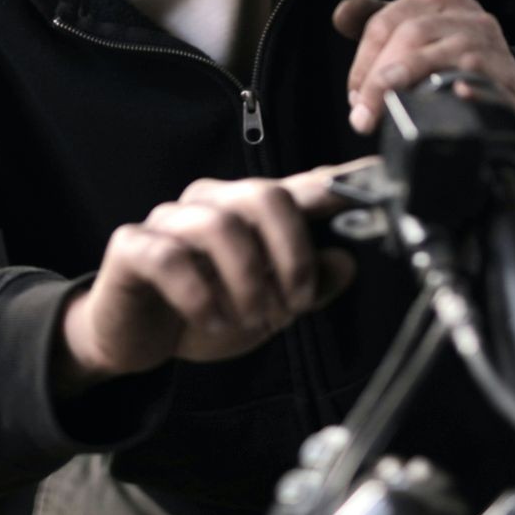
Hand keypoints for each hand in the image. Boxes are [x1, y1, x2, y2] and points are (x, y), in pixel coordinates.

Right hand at [54, 165, 358, 394]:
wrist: (133, 340)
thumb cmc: (204, 312)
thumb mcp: (268, 309)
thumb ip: (308, 286)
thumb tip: (346, 262)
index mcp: (250, 211)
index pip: (303, 185)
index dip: (342, 181)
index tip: (380, 175)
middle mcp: (212, 202)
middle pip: (265, 195)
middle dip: (292, 253)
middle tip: (296, 302)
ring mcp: (170, 219)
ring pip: (221, 225)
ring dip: (248, 281)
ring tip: (252, 319)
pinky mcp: (133, 246)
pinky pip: (170, 257)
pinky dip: (201, 296)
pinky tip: (213, 321)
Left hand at [332, 0, 514, 145]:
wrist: (510, 88)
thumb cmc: (450, 57)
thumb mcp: (416, 29)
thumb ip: (377, 21)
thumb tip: (341, 14)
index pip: (388, 20)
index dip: (363, 60)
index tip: (354, 96)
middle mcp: (472, 17)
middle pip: (413, 34)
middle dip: (379, 76)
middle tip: (362, 115)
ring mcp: (496, 49)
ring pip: (448, 55)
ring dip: (412, 82)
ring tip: (388, 108)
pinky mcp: (513, 85)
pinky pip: (492, 83)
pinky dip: (474, 89)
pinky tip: (458, 95)